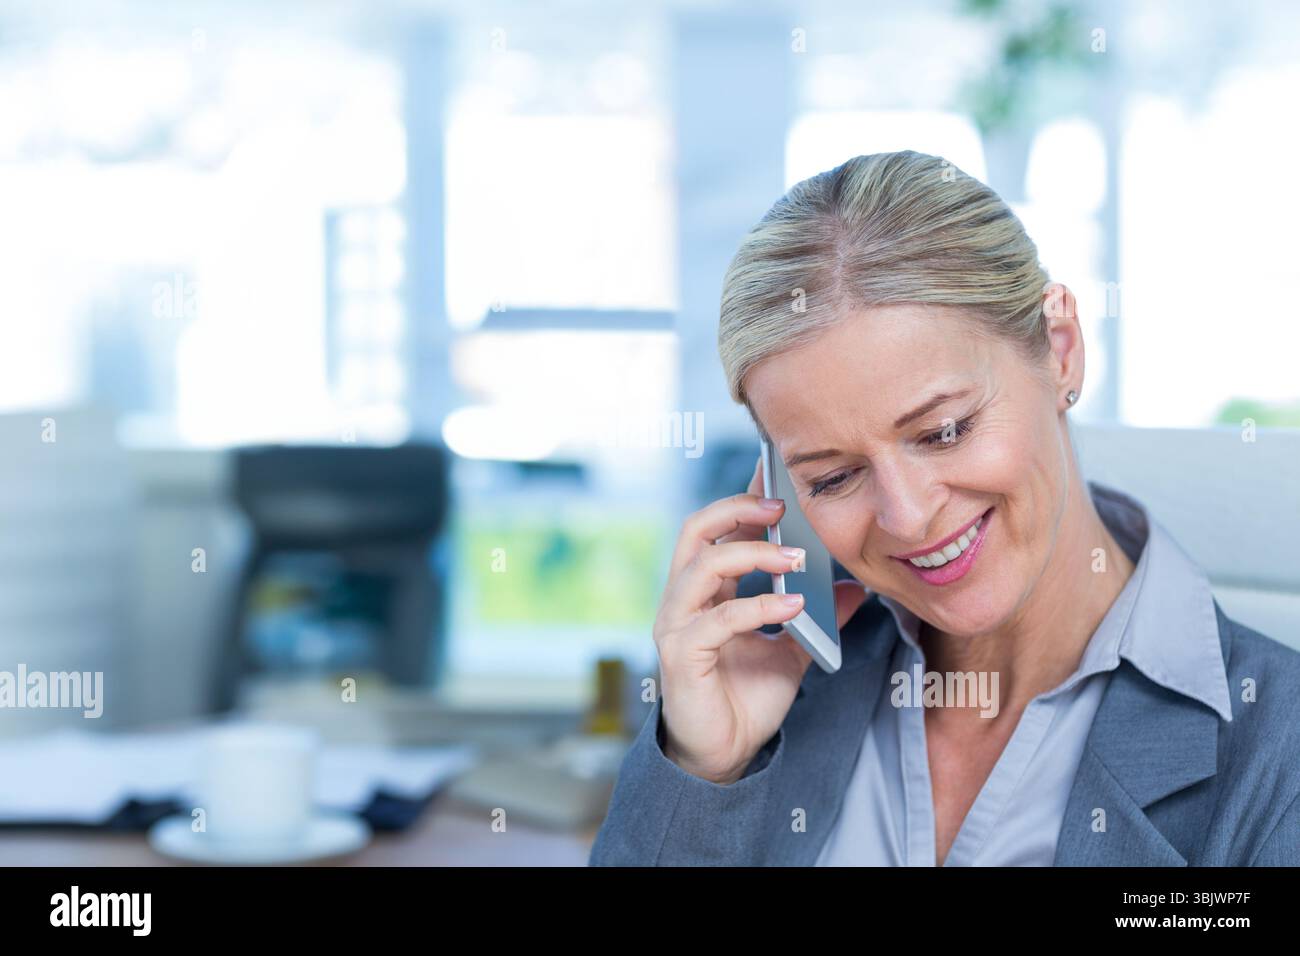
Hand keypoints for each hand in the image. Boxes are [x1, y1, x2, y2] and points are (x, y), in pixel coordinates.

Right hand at [654, 455, 868, 783]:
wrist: (725, 755)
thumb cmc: (746, 699)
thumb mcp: (794, 651)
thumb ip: (817, 618)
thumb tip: (854, 587)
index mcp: (705, 591)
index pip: (717, 528)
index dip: (743, 499)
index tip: (775, 473)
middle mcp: (683, 599)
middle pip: (696, 530)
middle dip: (737, 510)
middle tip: (781, 508)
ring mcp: (676, 625)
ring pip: (703, 567)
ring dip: (752, 555)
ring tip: (797, 560)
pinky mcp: (681, 655)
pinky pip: (718, 619)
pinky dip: (758, 607)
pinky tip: (792, 607)